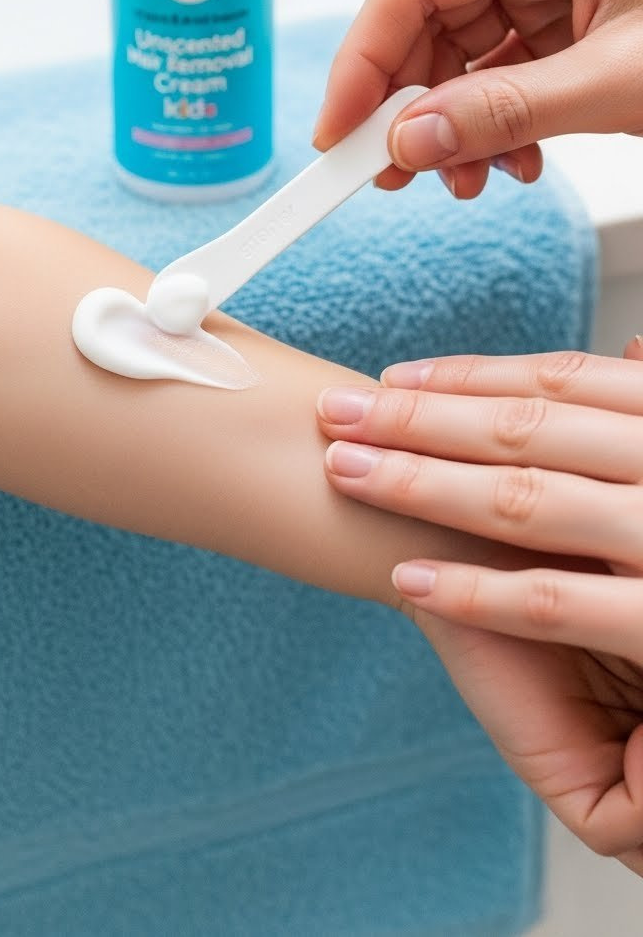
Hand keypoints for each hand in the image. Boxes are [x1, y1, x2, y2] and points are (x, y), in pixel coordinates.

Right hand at [313, 0, 642, 198]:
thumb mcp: (619, 82)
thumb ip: (505, 112)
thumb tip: (409, 140)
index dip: (362, 60)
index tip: (337, 133)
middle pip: (427, 16)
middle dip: (407, 102)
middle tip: (390, 172)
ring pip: (457, 50)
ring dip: (450, 122)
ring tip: (465, 178)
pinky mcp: (565, 14)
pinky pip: (497, 69)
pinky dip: (489, 121)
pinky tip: (507, 159)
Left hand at [317, 340, 642, 872]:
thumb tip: (636, 345)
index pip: (570, 385)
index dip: (475, 378)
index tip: (394, 379)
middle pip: (532, 431)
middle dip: (423, 419)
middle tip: (337, 412)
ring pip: (530, 502)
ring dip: (423, 483)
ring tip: (346, 472)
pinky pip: (553, 604)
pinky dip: (476, 590)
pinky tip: (409, 578)